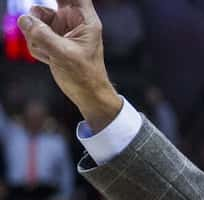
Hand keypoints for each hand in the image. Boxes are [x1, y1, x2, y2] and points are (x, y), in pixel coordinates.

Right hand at [17, 0, 121, 131]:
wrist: (87, 94)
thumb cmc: (85, 76)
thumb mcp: (63, 55)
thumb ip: (42, 35)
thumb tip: (24, 20)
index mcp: (85, 20)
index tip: (43, 0)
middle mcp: (72, 21)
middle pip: (46, 4)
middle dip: (40, 19)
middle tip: (44, 35)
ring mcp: (60, 29)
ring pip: (35, 21)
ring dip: (35, 37)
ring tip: (49, 54)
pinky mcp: (51, 39)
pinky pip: (33, 34)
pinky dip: (36, 47)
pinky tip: (49, 59)